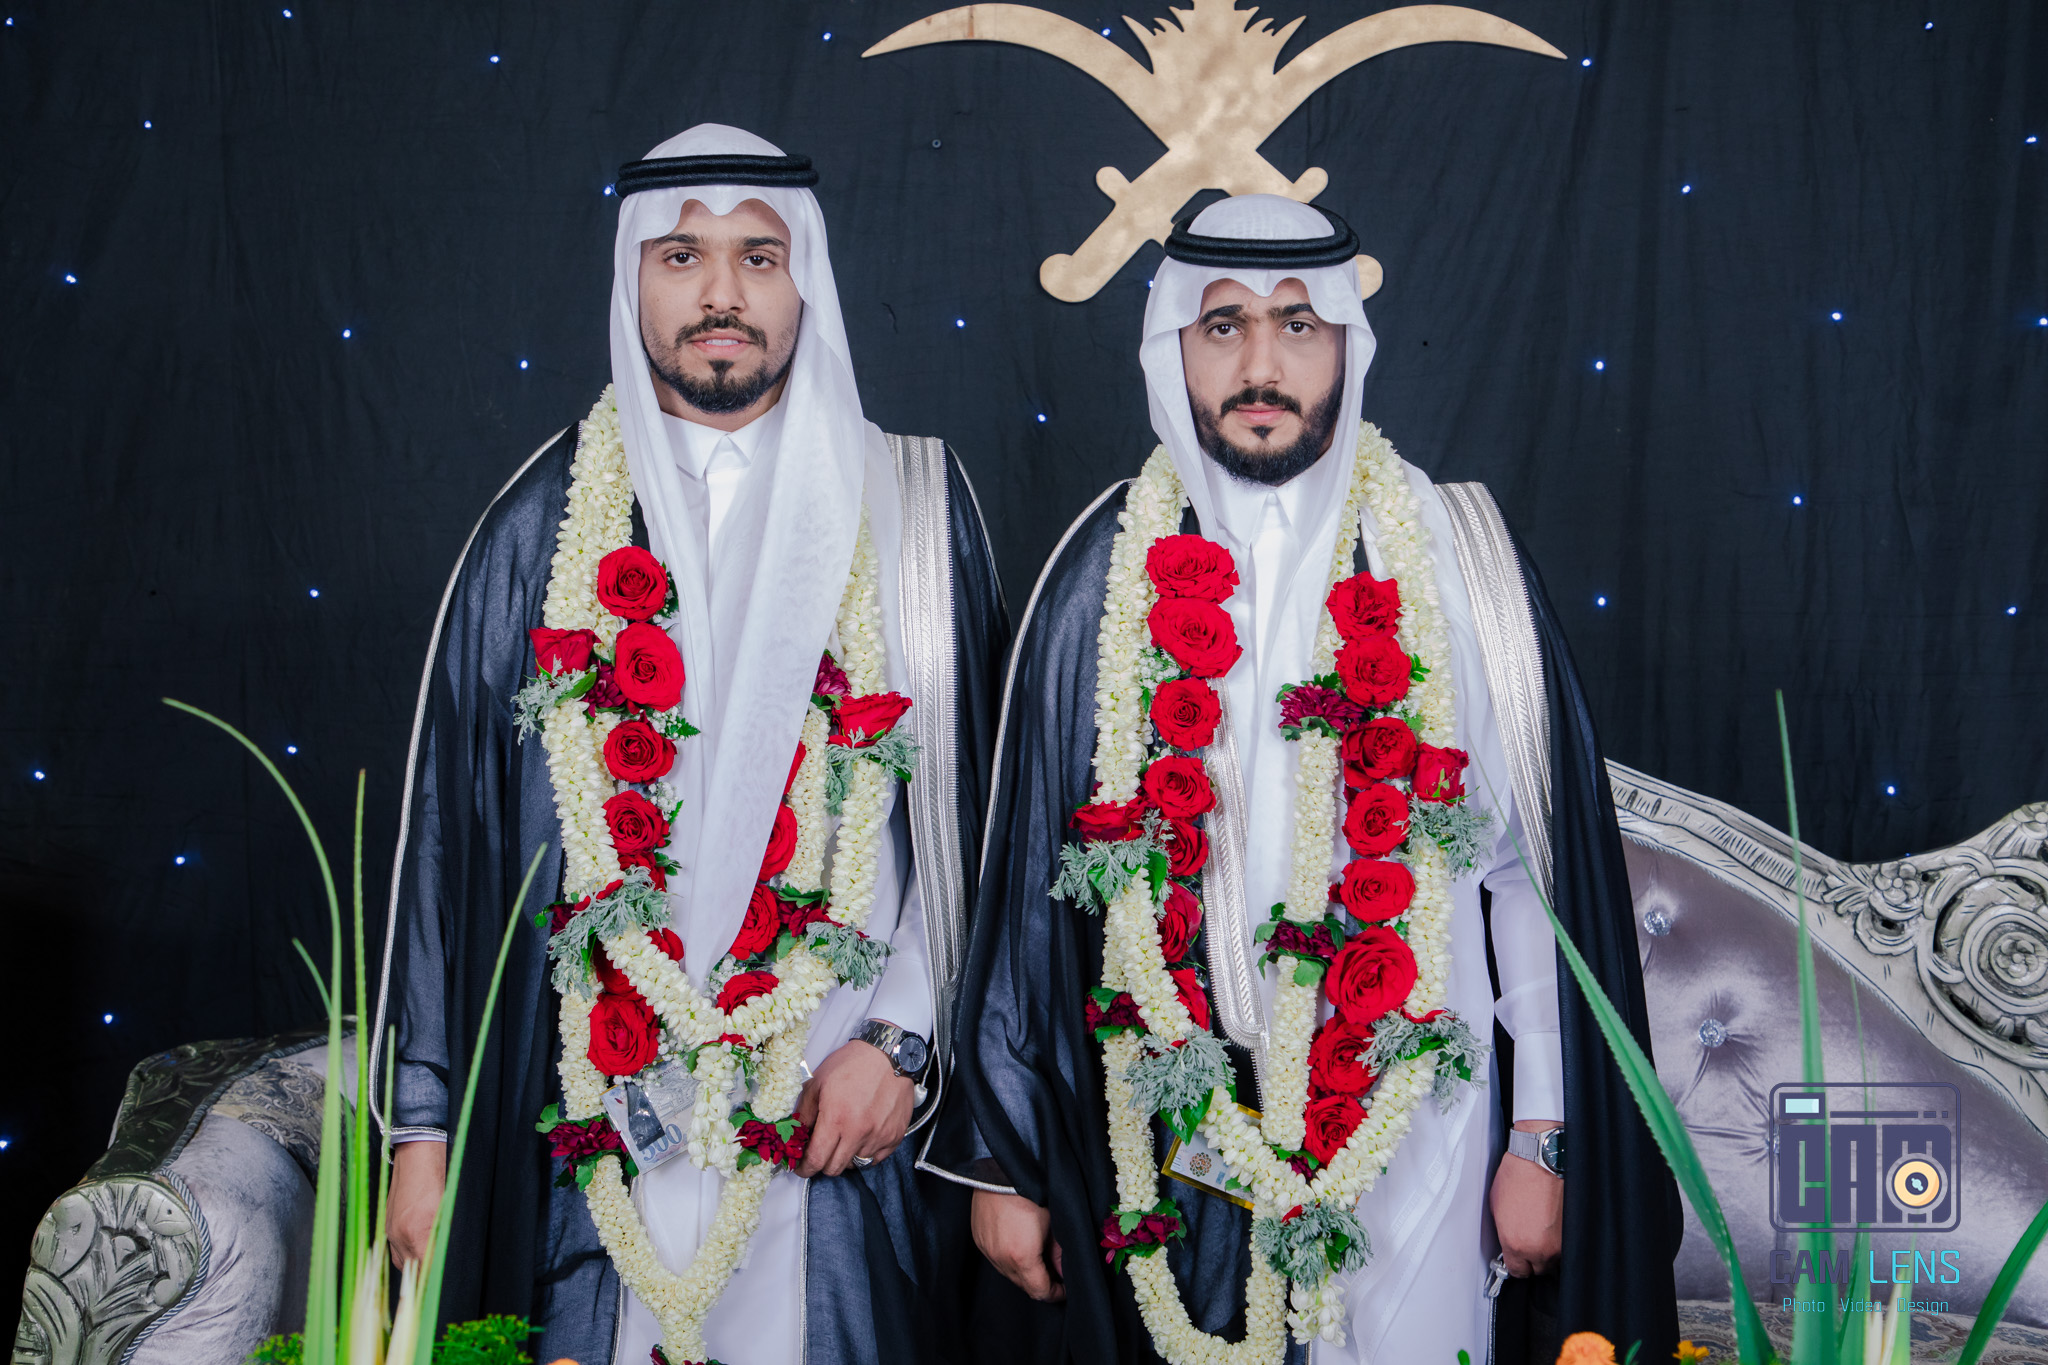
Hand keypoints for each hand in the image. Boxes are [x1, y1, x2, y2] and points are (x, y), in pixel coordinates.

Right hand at [388, 1140, 445, 1267]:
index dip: (432, 1277)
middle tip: (436, 1278)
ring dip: (414, 1266)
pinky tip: (416, 1253)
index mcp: (418, 1232)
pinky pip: (395, 1250)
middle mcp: (401, 1235)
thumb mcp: (444, 1211)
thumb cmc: (437, 1181)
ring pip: (401, 1262)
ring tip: (426, 1268)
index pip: (425, 1267)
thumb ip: (440, 1237)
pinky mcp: (387, 1226)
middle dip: (423, 1275)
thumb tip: (440, 1257)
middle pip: (411, 1269)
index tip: (440, 1283)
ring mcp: (391, 1231)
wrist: (416, 1158)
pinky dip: (406, 1255)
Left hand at [793, 1038, 913, 1176]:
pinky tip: (860, 1138)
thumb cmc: (852, 1064)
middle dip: (821, 1165)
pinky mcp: (895, 1136)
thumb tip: (796, 1135)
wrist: (888, 1054)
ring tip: (842, 1139)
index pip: (816, 1159)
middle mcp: (859, 1132)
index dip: (804, 1168)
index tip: (801, 1167)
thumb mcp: (817, 1082)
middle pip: (834, 1168)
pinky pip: (875, 1159)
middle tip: (820, 1152)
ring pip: (854, 1165)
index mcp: (836, 1118)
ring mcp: (879, 1136)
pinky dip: (864, 1154)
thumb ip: (804, 1112)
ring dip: (844, 1157)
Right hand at [972, 1190, 1065, 1301]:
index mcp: (1022, 1257)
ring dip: (1023, 1272)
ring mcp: (986, 1249)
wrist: (1003, 1169)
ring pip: (1007, 1273)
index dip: (1054, 1294)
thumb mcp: (1054, 1223)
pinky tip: (1018, 1245)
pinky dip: (1008, 1259)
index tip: (1064, 1288)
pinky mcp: (978, 1239)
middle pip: (1022, 1285)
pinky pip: (995, 1259)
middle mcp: (1000, 1258)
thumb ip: (1059, 1253)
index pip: (1039, 1292)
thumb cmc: (1033, 1191)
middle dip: (1039, 1283)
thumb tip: (1063, 1272)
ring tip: (1036, 1258)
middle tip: (1054, 1273)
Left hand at [1490, 1120, 1562, 1277]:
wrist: (1542, 1160)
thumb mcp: (1497, 1207)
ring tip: (1544, 1229)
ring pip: (1555, 1259)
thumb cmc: (1518, 1176)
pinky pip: (1567, 1246)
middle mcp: (1540, 1248)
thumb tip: (1508, 1243)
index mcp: (1516, 1243)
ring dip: (1549, 1249)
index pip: (1518, 1272)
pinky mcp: (1574, 1233)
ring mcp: (1560, 1243)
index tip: (1517, 1259)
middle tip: (1531, 1241)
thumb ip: (1504, 1233)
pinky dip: (1562, 1239)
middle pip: (1538, 1269)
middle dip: (1533, 1258)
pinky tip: (1555, 1224)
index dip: (1517, 1264)